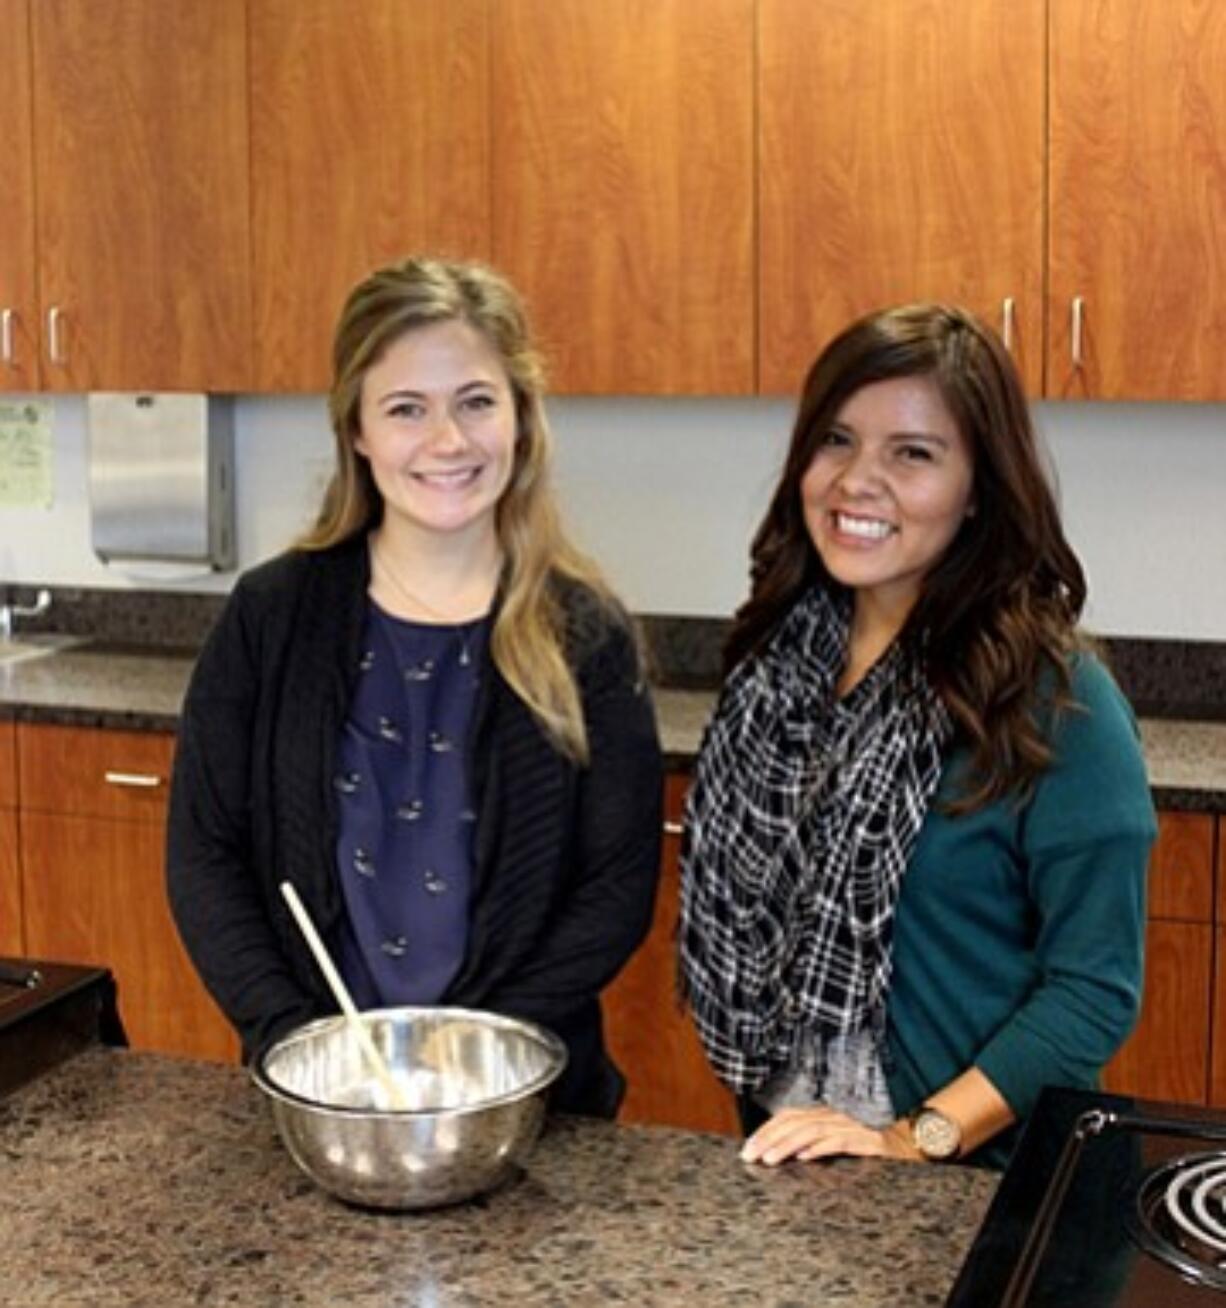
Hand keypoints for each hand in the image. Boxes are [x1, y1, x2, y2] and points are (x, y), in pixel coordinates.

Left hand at [739, 1104, 924, 1165]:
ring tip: (770, 1159)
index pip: (787, 1117)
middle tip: (750, 1156)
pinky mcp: (867, 1140)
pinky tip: (805, 1157)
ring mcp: (850, 1126)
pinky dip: (820, 1148)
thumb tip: (782, 1152)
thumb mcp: (835, 1141)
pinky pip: (840, 1141)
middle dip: (769, 1139)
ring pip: (812, 1131)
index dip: (765, 1130)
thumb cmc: (869, 1144)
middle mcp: (833, 1116)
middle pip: (794, 1123)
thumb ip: (812, 1142)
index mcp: (823, 1114)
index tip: (747, 1148)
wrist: (909, 1142)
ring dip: (788, 1145)